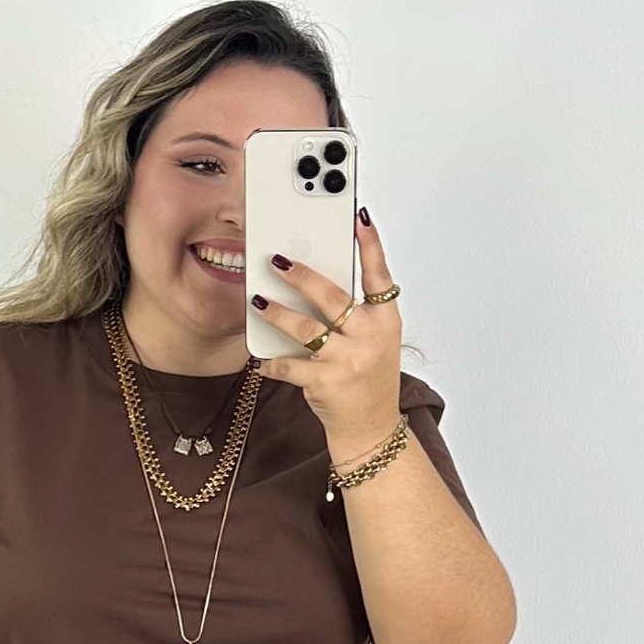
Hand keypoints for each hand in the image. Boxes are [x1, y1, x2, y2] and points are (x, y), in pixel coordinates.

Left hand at [248, 207, 401, 461]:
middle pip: (332, 297)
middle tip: (278, 260)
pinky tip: (258, 359)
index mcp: (385, 320)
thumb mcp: (375, 339)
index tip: (359, 217)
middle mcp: (370, 337)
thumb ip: (356, 311)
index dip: (371, 245)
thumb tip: (314, 279)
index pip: (379, 275)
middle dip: (302, 276)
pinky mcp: (326, 383)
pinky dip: (271, 363)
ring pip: (306, 329)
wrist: (371, 426)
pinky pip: (290, 366)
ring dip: (277, 313)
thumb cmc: (369, 377)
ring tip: (258, 300)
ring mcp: (348, 360)